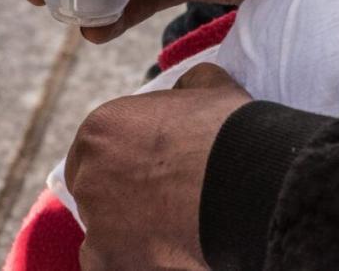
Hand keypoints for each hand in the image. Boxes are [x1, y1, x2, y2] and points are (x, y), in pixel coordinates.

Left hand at [65, 63, 251, 269]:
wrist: (250, 182)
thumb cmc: (229, 132)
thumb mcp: (210, 86)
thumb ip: (186, 85)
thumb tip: (186, 89)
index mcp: (102, 128)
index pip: (96, 146)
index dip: (122, 156)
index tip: (147, 166)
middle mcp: (88, 175)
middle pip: (92, 187)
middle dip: (118, 191)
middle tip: (158, 196)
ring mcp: (96, 222)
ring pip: (100, 228)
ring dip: (124, 227)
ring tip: (166, 226)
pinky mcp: (111, 260)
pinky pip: (107, 263)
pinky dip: (130, 258)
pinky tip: (162, 249)